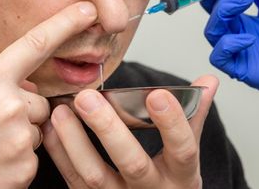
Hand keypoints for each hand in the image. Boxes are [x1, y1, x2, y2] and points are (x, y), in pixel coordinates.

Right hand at [0, 2, 97, 188]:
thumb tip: (29, 83)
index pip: (36, 44)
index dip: (65, 23)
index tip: (88, 8)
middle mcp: (9, 107)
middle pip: (39, 101)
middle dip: (23, 111)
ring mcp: (19, 140)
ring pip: (37, 129)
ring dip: (20, 136)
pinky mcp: (25, 169)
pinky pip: (33, 156)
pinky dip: (17, 160)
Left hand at [43, 75, 218, 188]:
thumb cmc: (170, 179)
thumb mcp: (186, 154)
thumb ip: (193, 116)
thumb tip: (208, 80)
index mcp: (181, 176)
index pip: (182, 150)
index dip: (172, 124)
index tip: (158, 94)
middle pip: (132, 163)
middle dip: (108, 129)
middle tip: (87, 97)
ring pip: (94, 176)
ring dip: (74, 141)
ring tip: (61, 110)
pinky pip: (74, 182)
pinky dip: (60, 155)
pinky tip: (50, 128)